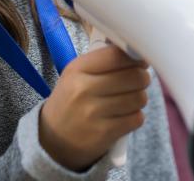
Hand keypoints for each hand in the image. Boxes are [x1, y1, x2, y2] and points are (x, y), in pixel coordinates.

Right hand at [39, 46, 150, 171]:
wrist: (52, 138)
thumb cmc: (71, 100)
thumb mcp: (77, 74)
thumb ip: (104, 61)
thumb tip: (139, 55)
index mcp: (77, 69)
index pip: (117, 56)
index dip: (135, 58)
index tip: (139, 62)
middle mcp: (84, 89)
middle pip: (134, 76)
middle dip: (142, 78)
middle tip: (137, 81)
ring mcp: (93, 113)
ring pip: (139, 98)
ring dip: (139, 98)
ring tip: (129, 100)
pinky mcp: (104, 134)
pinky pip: (136, 119)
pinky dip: (135, 117)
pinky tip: (124, 116)